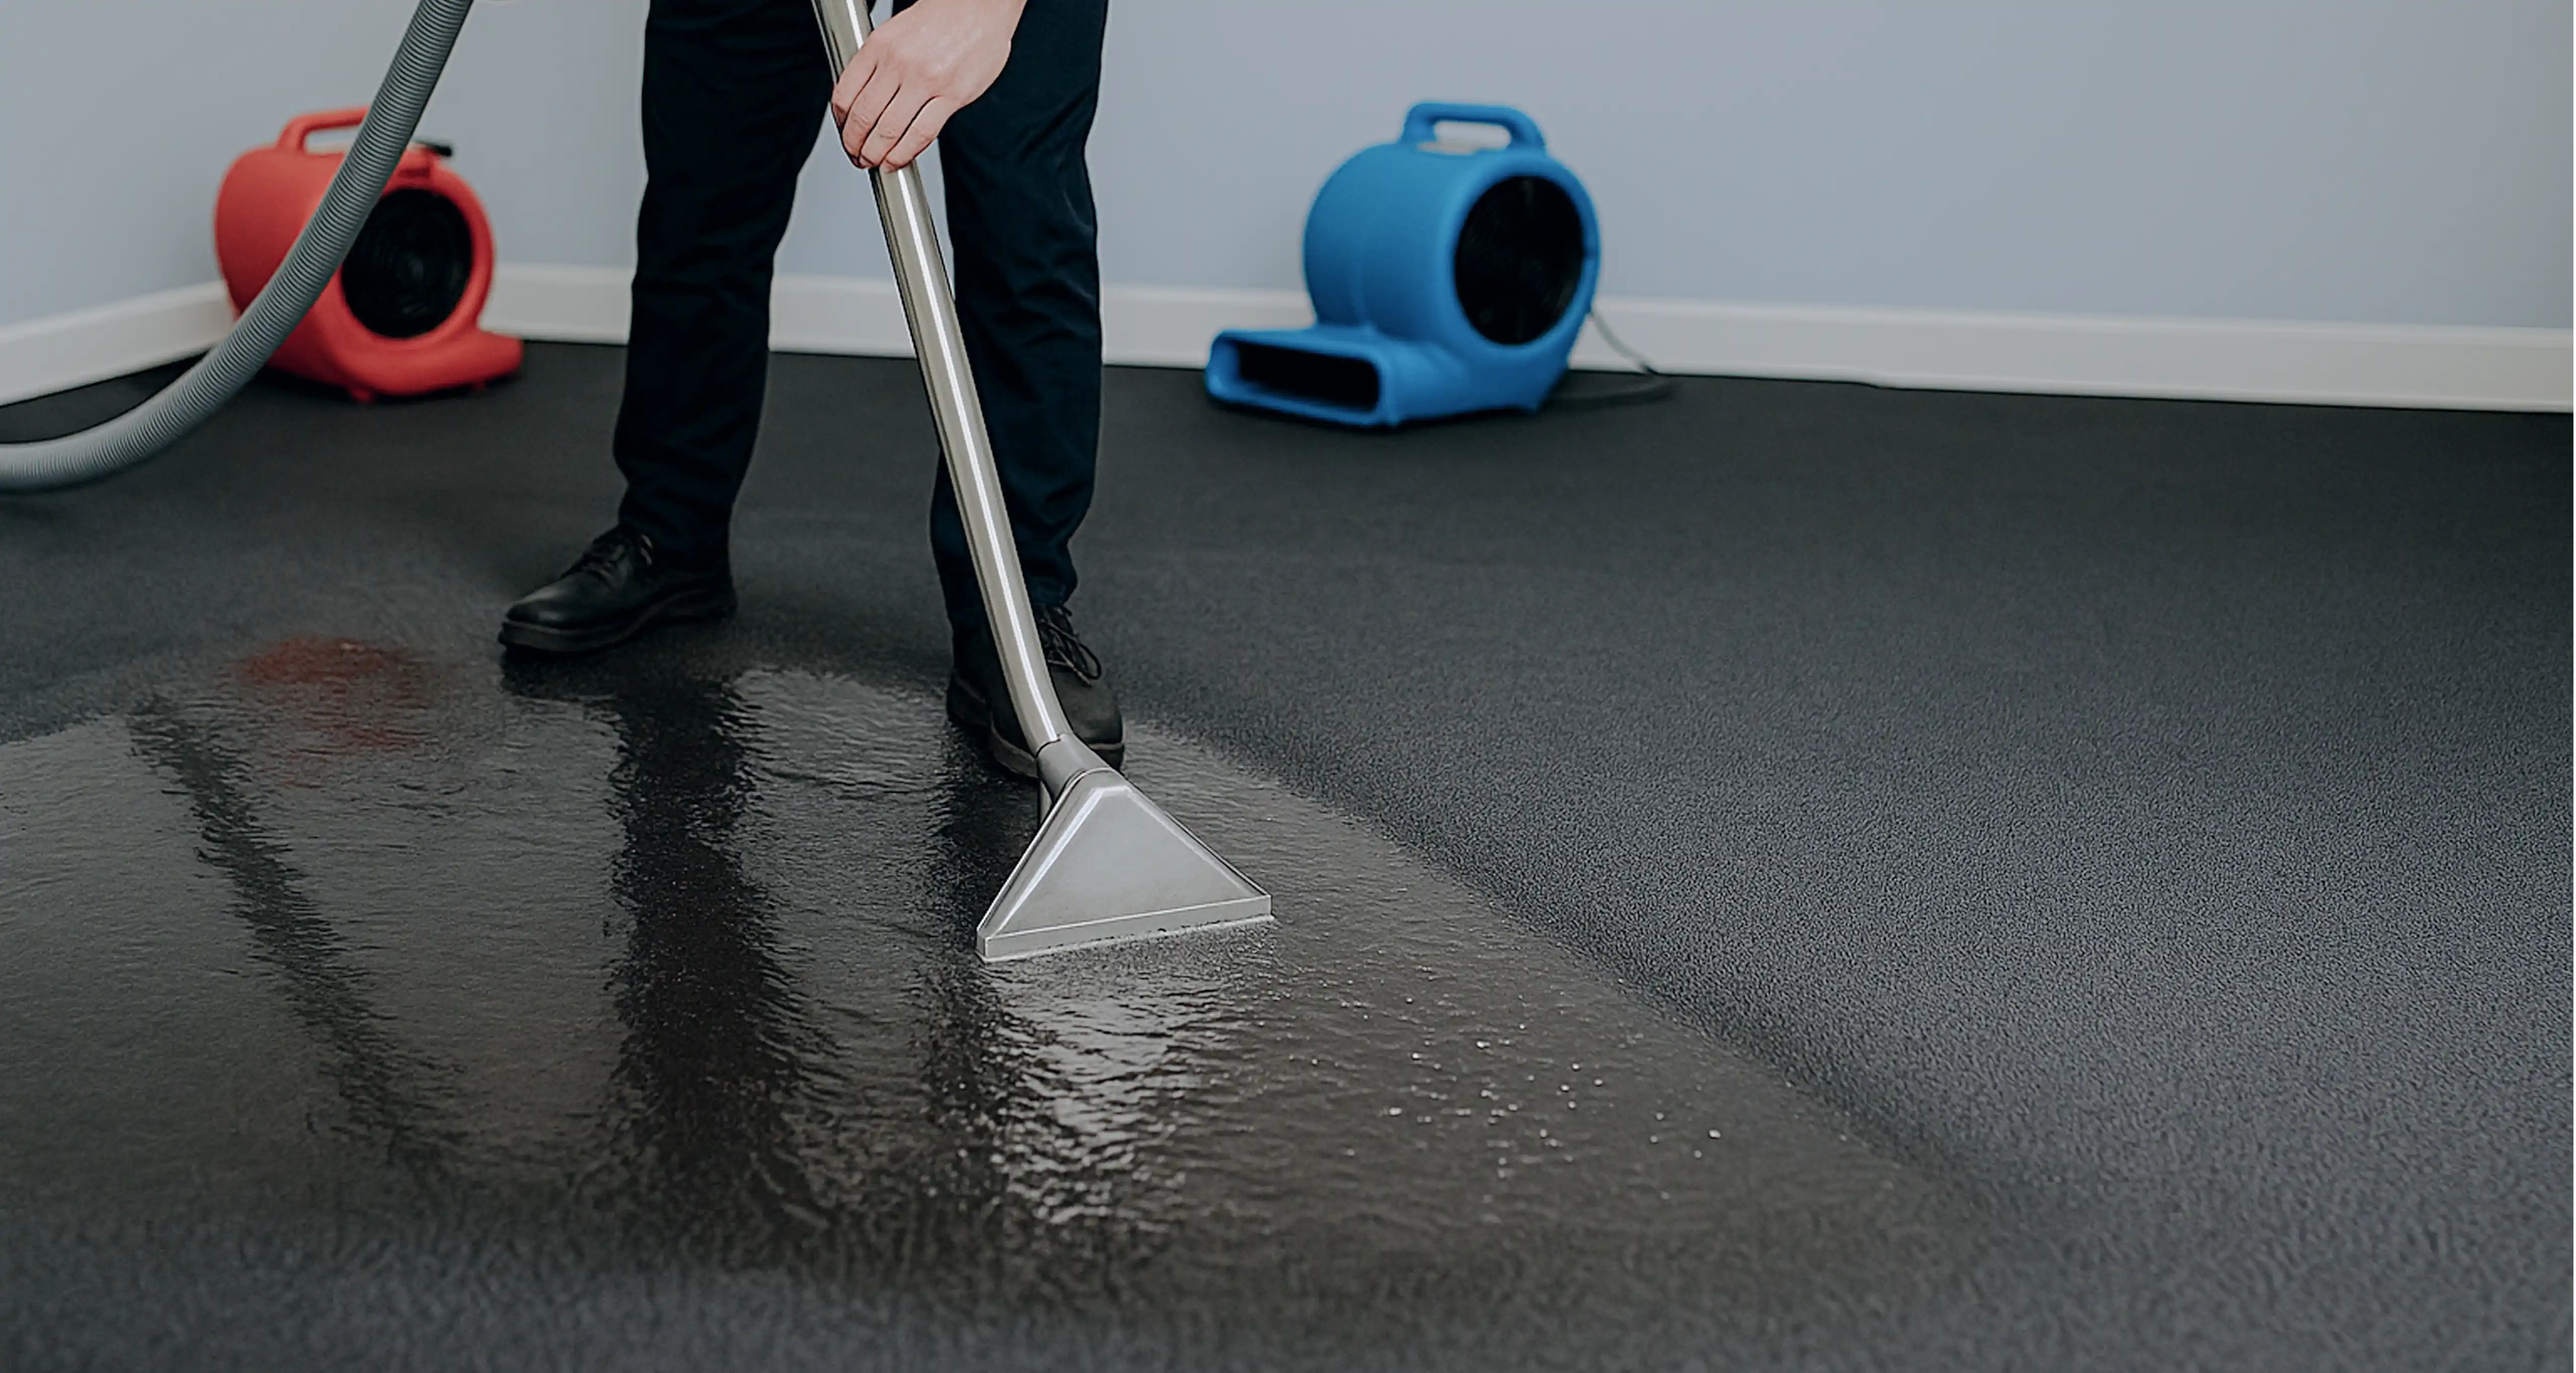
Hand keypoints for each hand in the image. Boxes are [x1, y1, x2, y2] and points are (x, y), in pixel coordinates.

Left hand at [832, 0, 1025, 170]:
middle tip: (857, 156)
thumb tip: (864, 98)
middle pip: (863, 118)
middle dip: (855, 145)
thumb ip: (878, 62)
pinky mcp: (953, 95)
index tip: (844, 133)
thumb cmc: (942, 17)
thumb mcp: (895, 31)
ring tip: (874, 163)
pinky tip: (897, 161)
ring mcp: (926, 80)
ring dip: (876, 155)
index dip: (840, 123)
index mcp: (879, 46)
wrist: (979, 4)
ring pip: (889, 131)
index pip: (845, 94)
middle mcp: (899, 63)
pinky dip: (904, 154)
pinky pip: (921, 134)